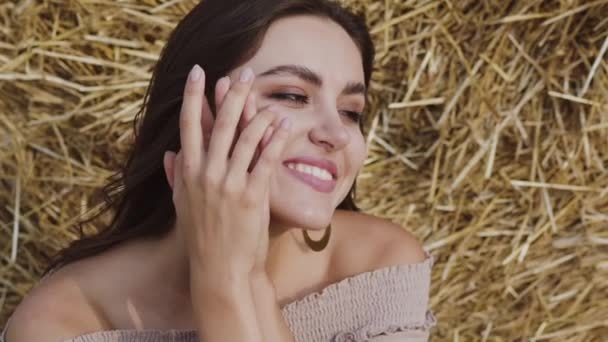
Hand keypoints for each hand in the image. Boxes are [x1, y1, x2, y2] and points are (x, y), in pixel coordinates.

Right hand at [164, 65, 290, 284]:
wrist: (220, 270)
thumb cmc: (202, 238)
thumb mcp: (182, 206)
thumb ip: (175, 176)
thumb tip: (169, 153)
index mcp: (187, 173)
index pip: (188, 125)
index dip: (193, 96)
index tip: (197, 72)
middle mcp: (206, 174)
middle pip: (219, 124)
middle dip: (231, 95)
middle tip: (242, 72)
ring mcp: (229, 184)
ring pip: (245, 138)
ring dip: (258, 113)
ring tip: (267, 96)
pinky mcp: (252, 196)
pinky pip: (266, 159)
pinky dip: (275, 139)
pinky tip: (284, 123)